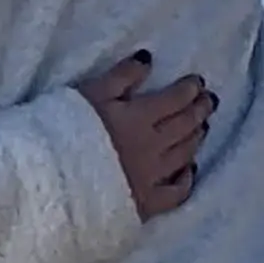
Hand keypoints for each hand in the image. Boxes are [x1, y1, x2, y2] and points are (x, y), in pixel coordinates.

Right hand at [75, 53, 214, 221]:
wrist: (53, 177)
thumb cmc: (65, 128)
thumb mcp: (90, 93)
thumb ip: (121, 76)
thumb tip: (148, 59)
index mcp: (139, 117)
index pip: (174, 100)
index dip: (188, 89)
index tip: (198, 82)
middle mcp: (153, 147)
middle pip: (184, 126)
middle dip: (199, 110)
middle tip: (210, 101)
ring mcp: (152, 177)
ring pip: (184, 155)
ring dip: (196, 138)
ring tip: (203, 127)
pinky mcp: (146, 203)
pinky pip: (176, 193)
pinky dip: (187, 180)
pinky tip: (190, 171)